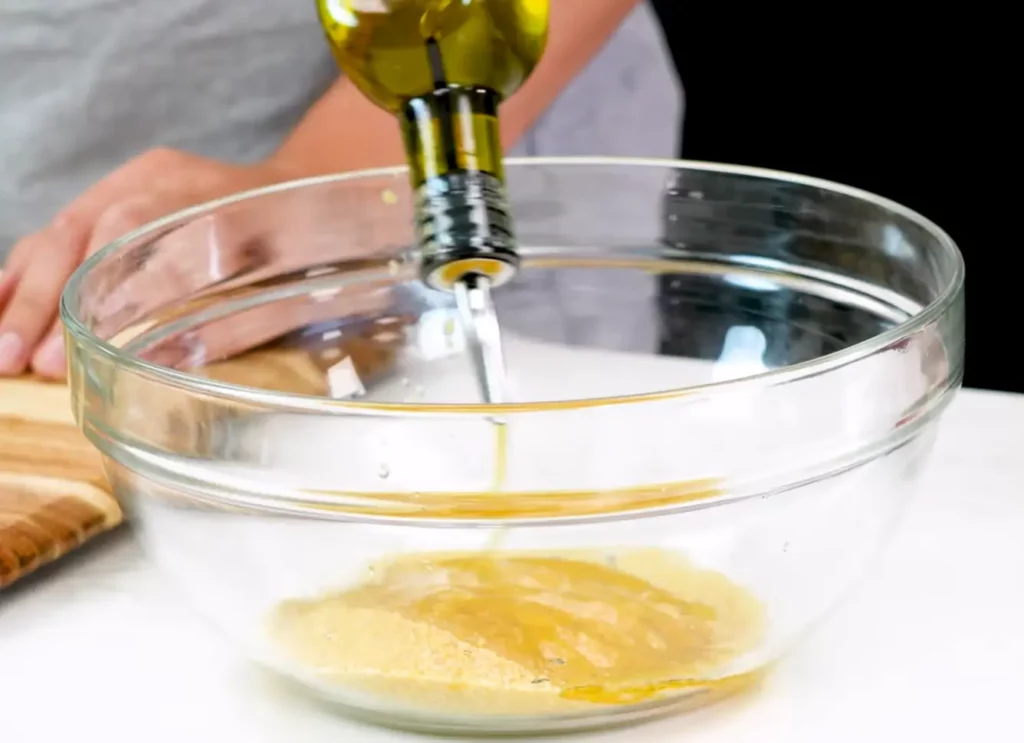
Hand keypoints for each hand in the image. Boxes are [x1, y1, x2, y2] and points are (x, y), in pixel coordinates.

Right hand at [0, 148, 295, 378]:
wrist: (308, 190)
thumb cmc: (304, 252)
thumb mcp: (287, 292)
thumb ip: (228, 328)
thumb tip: (162, 368)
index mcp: (218, 203)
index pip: (141, 241)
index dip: (96, 298)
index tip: (62, 353)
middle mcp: (169, 182)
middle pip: (90, 233)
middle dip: (45, 300)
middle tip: (16, 360)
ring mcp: (141, 178)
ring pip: (67, 227)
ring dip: (26, 288)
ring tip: (1, 346)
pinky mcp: (124, 184)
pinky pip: (66, 223)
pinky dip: (30, 266)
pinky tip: (2, 300)